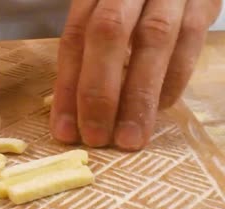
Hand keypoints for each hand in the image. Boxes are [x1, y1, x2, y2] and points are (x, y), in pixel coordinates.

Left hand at [51, 0, 221, 150]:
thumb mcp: (104, 10)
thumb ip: (91, 46)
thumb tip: (77, 104)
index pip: (75, 38)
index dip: (67, 87)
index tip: (63, 129)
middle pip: (108, 35)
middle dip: (99, 93)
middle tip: (95, 137)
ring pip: (153, 40)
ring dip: (139, 96)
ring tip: (129, 137)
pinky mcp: (203, 0)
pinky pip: (190, 40)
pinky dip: (174, 79)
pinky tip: (160, 108)